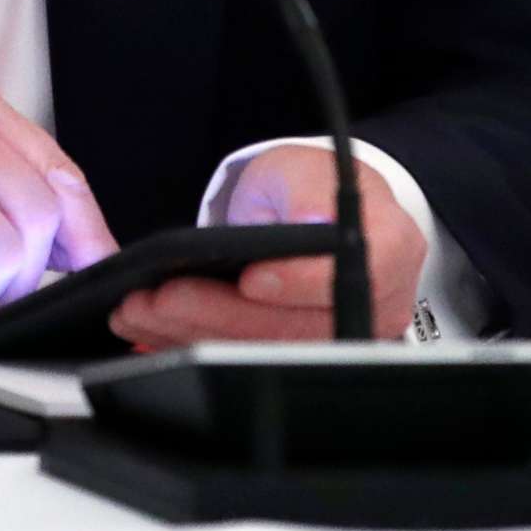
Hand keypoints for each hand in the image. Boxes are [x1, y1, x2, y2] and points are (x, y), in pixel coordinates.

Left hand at [107, 145, 425, 346]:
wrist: (313, 214)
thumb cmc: (309, 190)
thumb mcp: (305, 169)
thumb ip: (307, 192)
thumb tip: (314, 224)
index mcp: (388, 249)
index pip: (347, 277)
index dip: (298, 284)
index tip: (250, 278)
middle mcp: (374, 305)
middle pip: (295, 327)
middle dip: (220, 314)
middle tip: (161, 297)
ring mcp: (339, 339)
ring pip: (264, 352)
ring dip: (195, 335)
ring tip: (141, 311)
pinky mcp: (300, 357)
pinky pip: (246, 360)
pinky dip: (195, 343)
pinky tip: (155, 328)